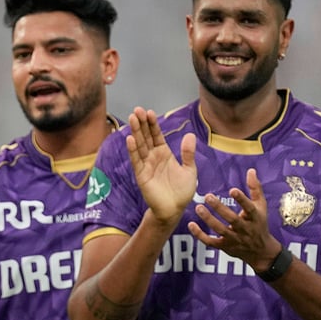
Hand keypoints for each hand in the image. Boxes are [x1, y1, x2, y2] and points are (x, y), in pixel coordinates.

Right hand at [126, 107, 197, 224]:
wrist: (174, 209)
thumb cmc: (182, 191)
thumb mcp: (189, 170)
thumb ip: (188, 153)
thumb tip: (190, 135)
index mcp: (164, 153)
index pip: (156, 135)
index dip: (153, 124)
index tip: (150, 112)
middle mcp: (153, 157)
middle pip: (146, 137)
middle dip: (142, 124)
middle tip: (137, 110)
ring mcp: (146, 165)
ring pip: (140, 146)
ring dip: (136, 132)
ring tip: (133, 118)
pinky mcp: (141, 175)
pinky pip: (136, 161)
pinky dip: (133, 150)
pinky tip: (130, 139)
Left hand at [187, 168, 280, 270]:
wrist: (260, 251)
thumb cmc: (259, 223)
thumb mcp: (261, 206)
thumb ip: (255, 188)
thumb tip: (251, 171)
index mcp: (255, 217)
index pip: (249, 208)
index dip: (242, 200)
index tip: (232, 190)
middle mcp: (245, 229)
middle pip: (232, 219)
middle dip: (220, 208)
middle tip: (208, 196)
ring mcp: (234, 239)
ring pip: (220, 230)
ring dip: (209, 219)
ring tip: (199, 207)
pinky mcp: (224, 246)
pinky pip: (210, 242)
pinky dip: (200, 235)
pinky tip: (191, 224)